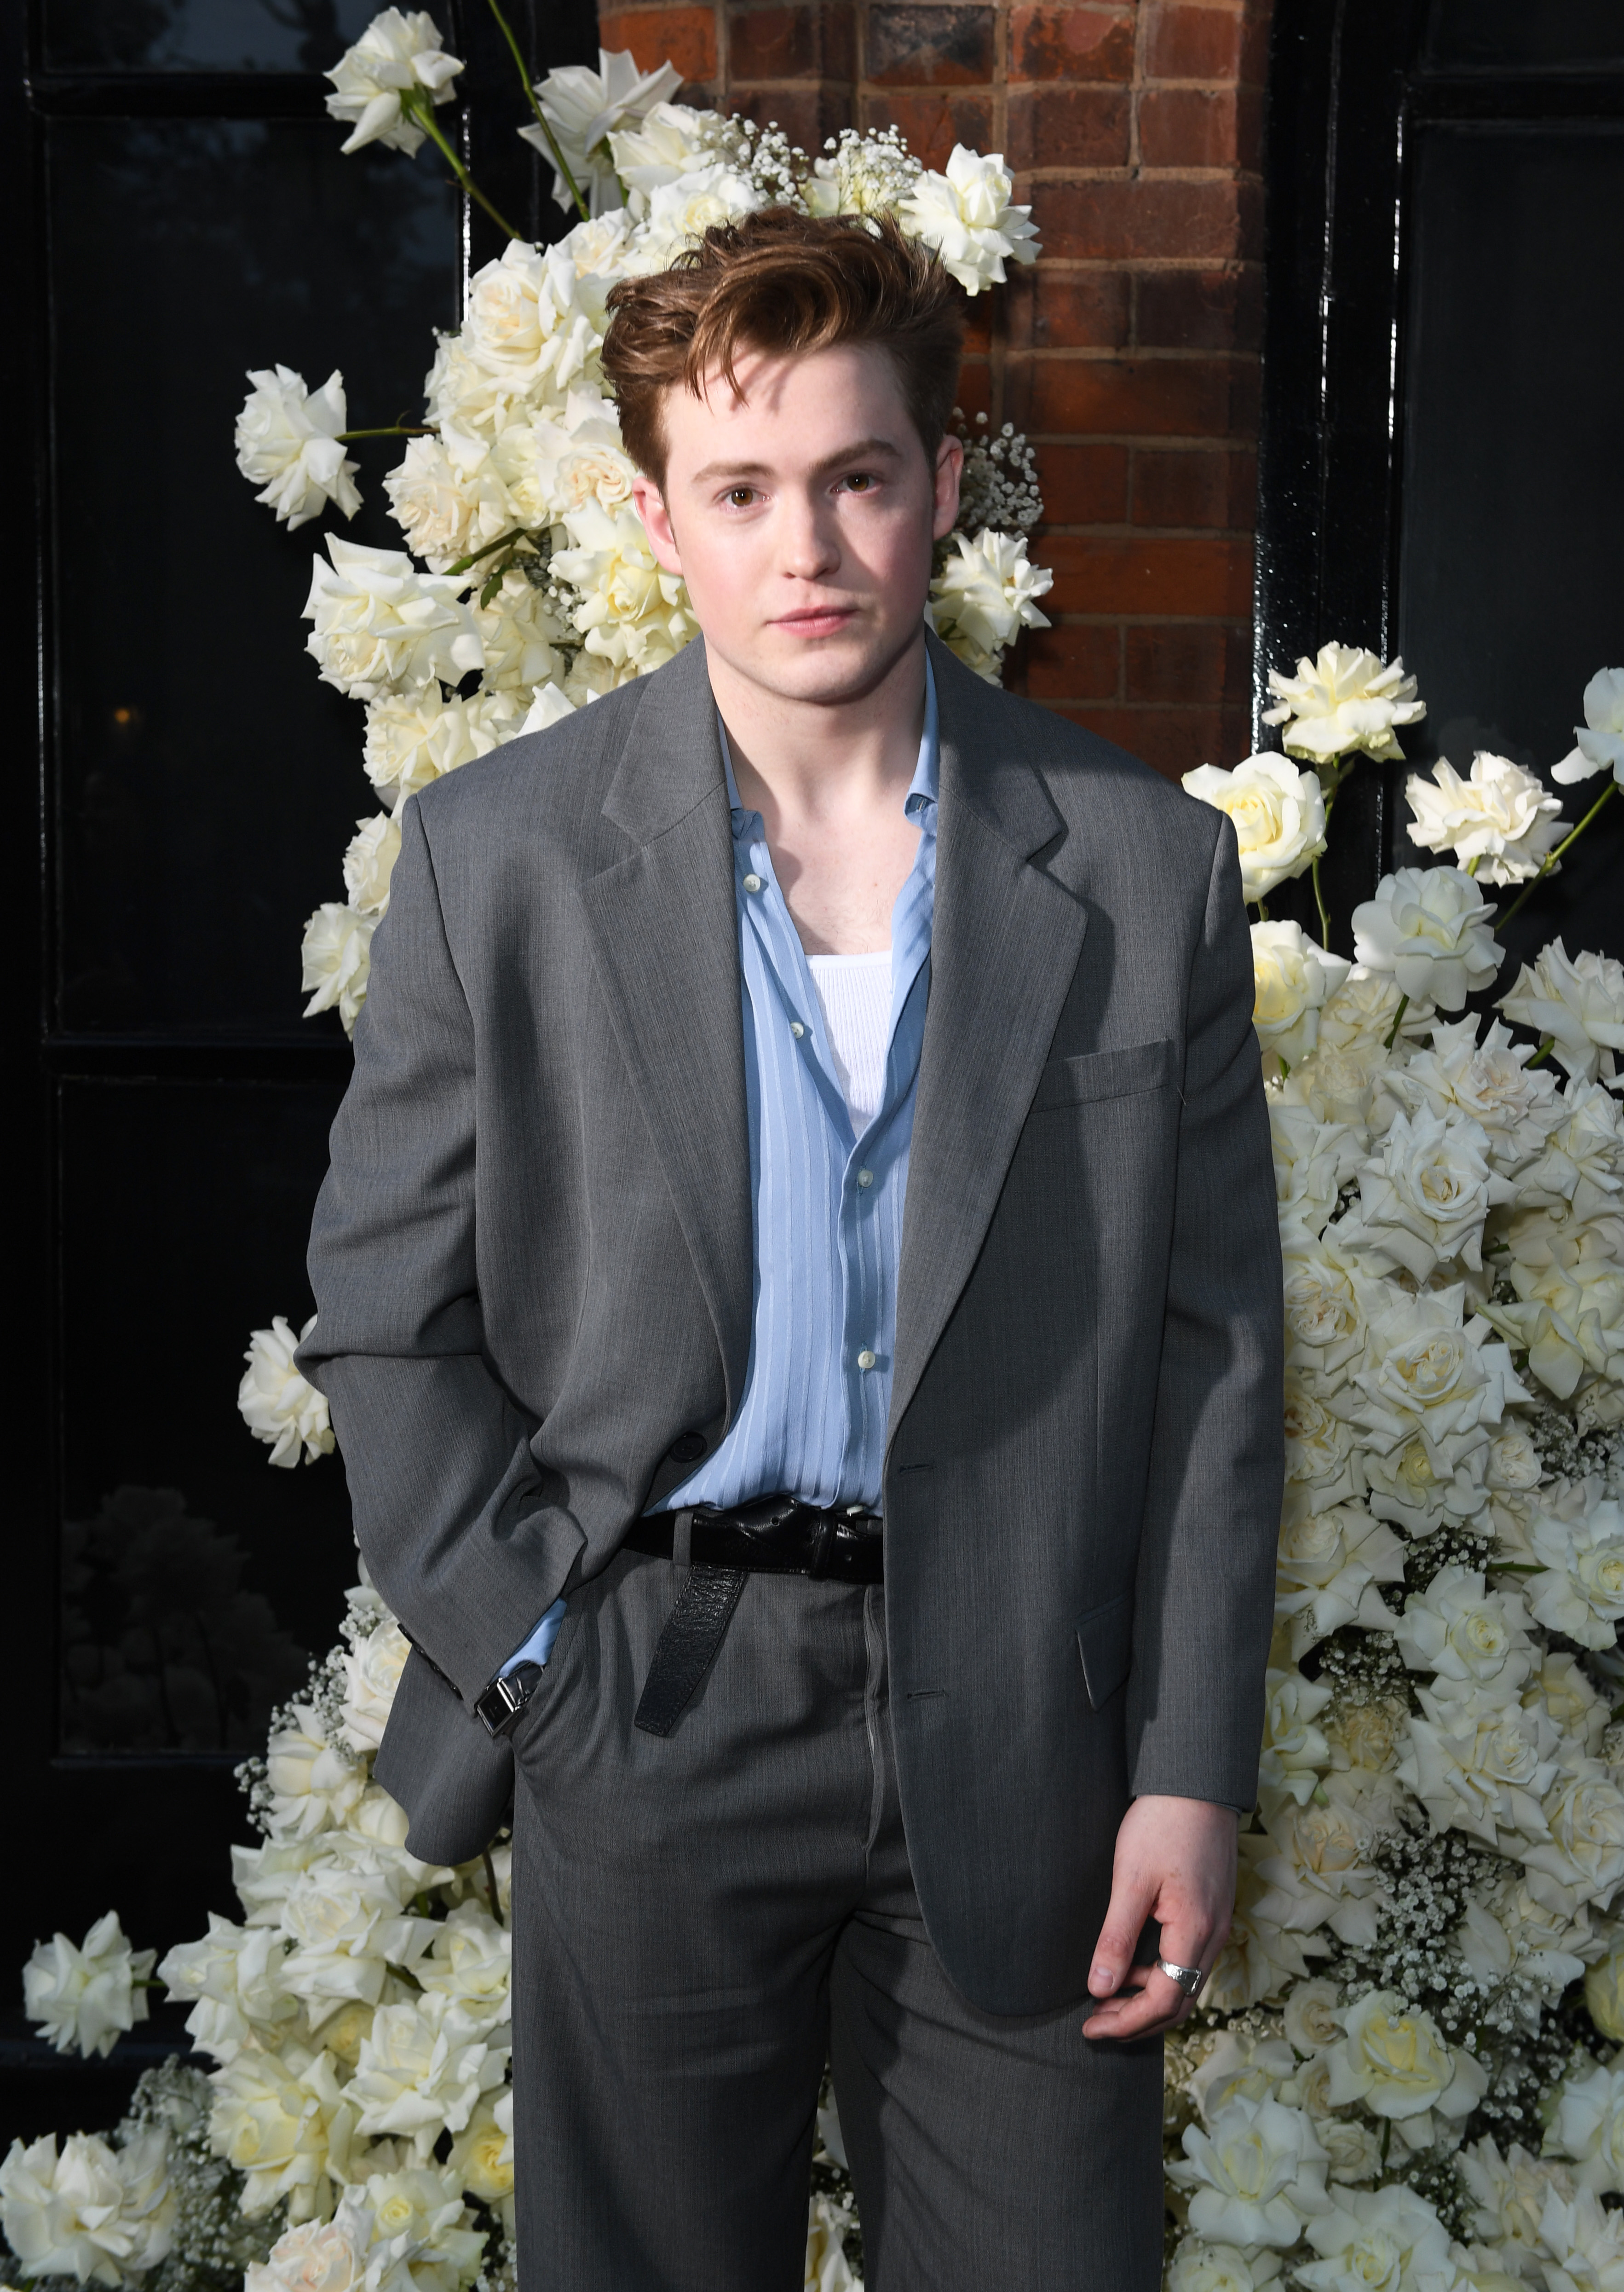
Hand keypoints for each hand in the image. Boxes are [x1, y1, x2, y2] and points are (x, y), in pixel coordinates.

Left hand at [1082, 1795, 1237, 2039]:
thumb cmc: (1162, 1824)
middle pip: (1180, 2001)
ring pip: (1186, 1984)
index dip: (1126, 2023)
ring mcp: (1218, 1924)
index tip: (1090, 2029)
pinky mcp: (1213, 1911)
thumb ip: (1116, 1938)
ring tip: (1106, 1998)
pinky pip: (1189, 1962)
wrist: (1197, 1782)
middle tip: (1095, 2024)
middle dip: (1137, 2021)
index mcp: (1196, 1931)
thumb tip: (1100, 1989)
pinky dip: (1161, 1976)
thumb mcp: (1131, 1880)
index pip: (1164, 2001)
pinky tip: (1132, 1966)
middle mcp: (1215, 1936)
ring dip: (1148, 2000)